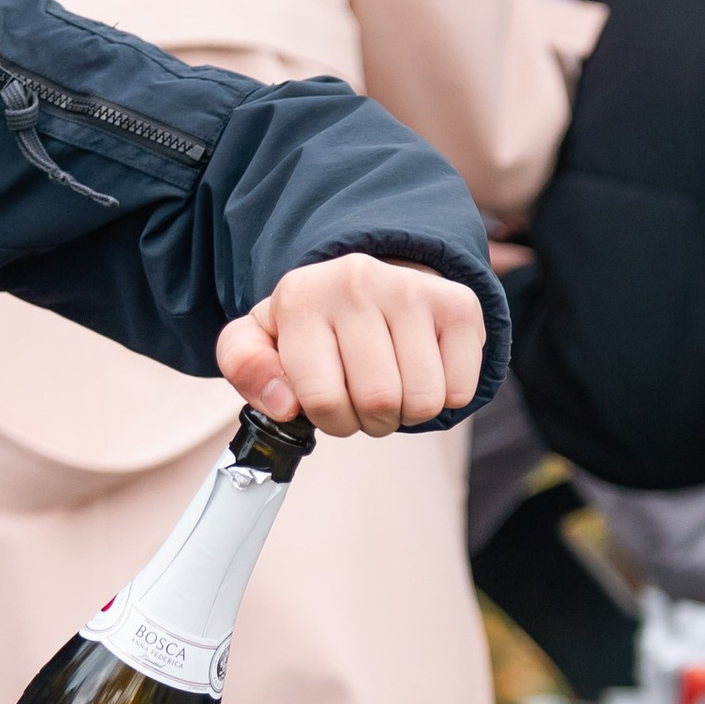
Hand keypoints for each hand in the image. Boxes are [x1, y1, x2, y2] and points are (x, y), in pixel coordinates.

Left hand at [217, 252, 488, 435]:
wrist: (371, 285)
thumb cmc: (314, 327)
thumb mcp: (262, 339)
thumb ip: (245, 365)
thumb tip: (284, 405)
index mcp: (300, 297)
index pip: (321, 399)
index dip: (328, 419)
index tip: (327, 402)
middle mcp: (356, 282)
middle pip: (377, 403)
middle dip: (369, 421)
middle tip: (363, 398)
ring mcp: (412, 289)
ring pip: (422, 401)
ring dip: (407, 413)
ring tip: (392, 385)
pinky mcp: (458, 304)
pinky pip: (459, 390)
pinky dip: (444, 396)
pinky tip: (423, 369)